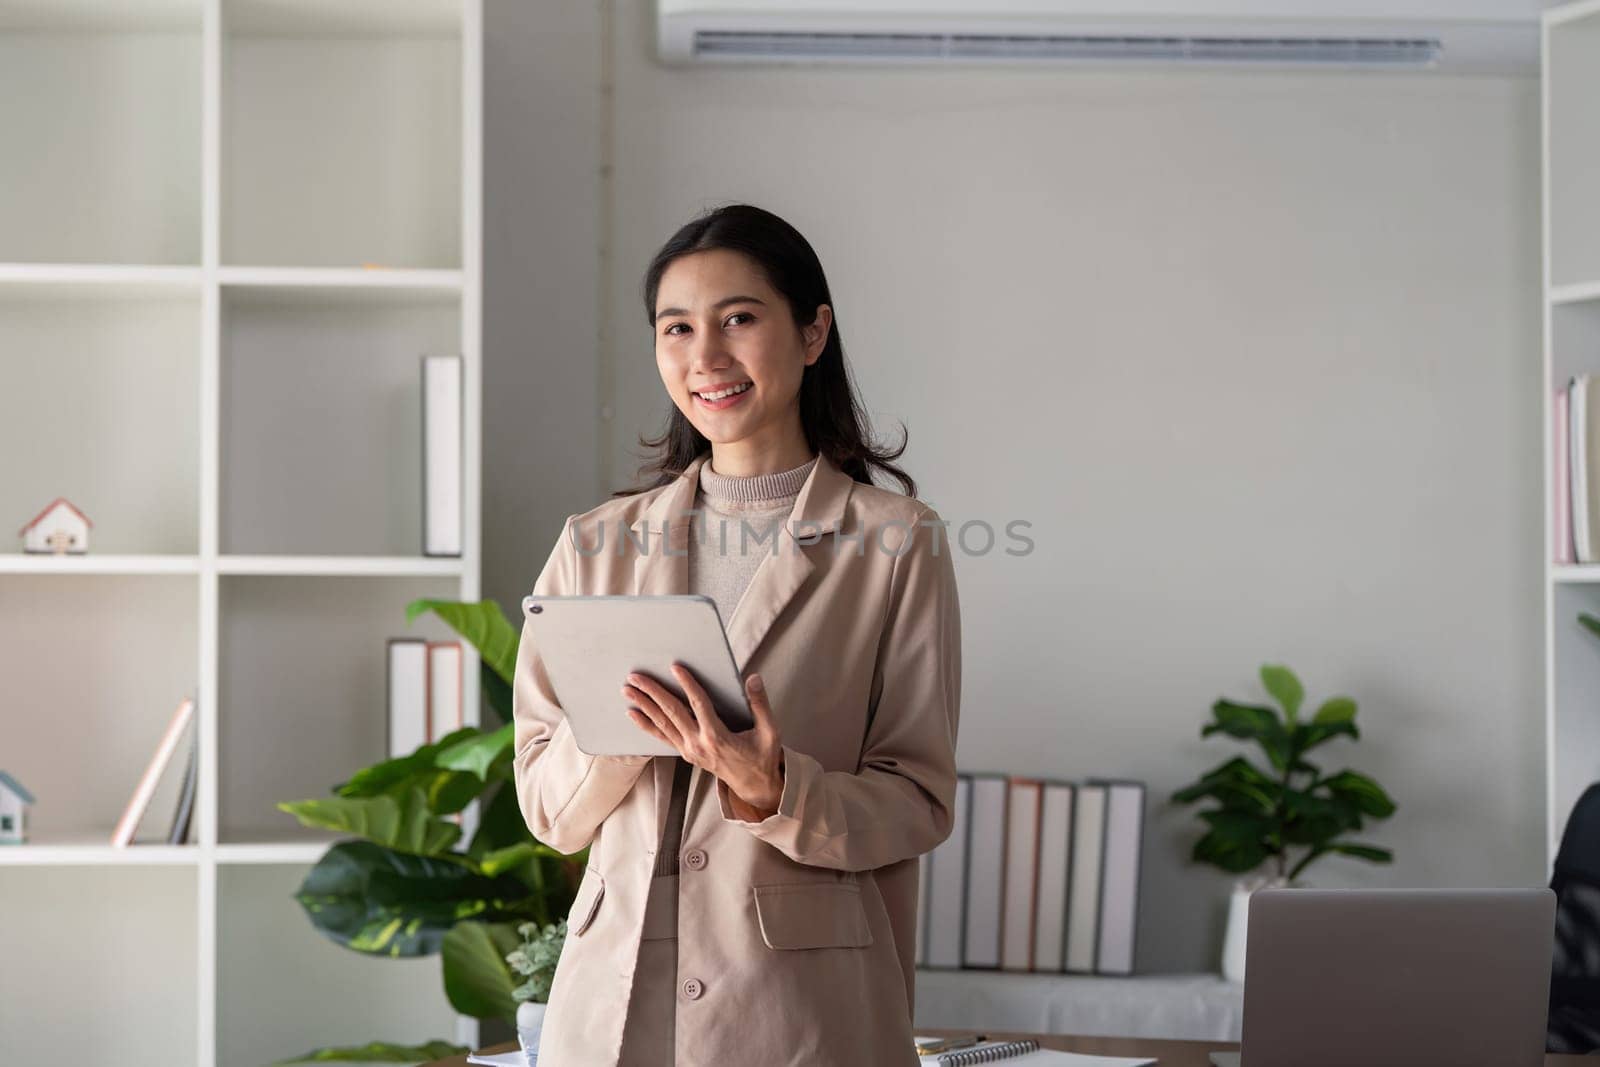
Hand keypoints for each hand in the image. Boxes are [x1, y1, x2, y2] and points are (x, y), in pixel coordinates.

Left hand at [622, 664, 784, 816]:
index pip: (698, 705)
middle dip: (652, 692)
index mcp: (718, 737)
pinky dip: (646, 724)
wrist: (754, 786)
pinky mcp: (686, 753)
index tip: (675, 668)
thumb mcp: (769, 732)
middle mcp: (698, 744)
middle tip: (636, 676)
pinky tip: (633, 714)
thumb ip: (760, 704)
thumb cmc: (762, 758)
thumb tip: (752, 678)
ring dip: (644, 705)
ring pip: (663, 724)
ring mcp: (690, 750)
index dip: (687, 684)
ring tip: (628, 689)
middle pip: (672, 712)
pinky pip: (662, 737)